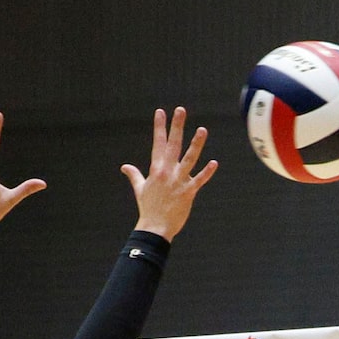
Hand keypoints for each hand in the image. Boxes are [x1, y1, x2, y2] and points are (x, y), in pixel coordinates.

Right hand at [121, 107, 215, 240]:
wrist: (155, 228)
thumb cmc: (148, 208)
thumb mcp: (140, 189)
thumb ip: (134, 175)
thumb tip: (125, 167)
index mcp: (156, 169)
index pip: (158, 143)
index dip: (159, 127)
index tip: (161, 112)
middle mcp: (167, 172)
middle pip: (173, 145)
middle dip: (176, 126)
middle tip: (180, 110)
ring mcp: (178, 182)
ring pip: (189, 159)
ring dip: (196, 144)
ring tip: (202, 130)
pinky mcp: (188, 193)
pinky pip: (199, 181)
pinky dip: (207, 172)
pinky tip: (214, 163)